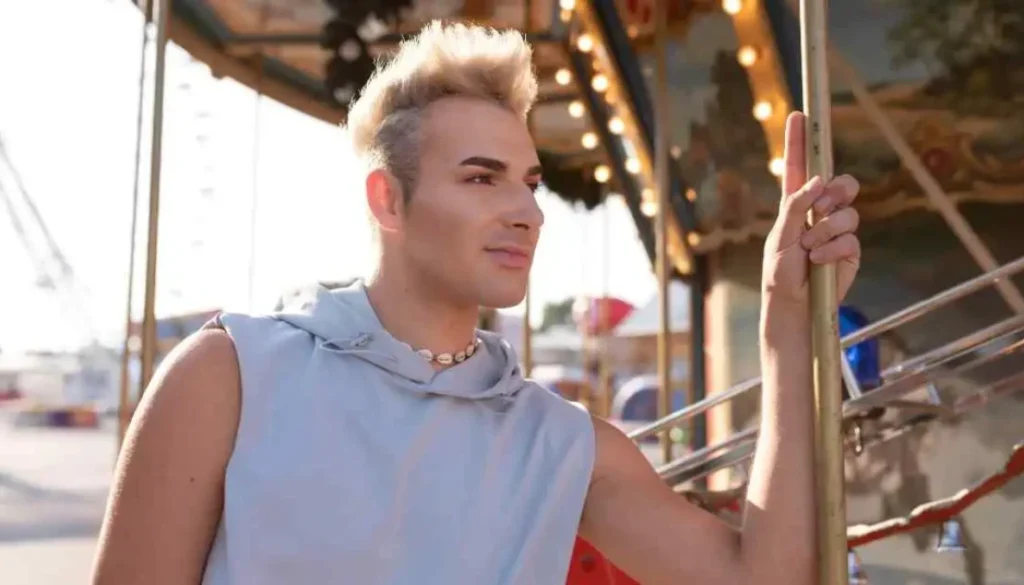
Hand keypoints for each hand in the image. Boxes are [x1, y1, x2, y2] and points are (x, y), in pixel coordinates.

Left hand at [762, 112, 860, 306]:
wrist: (794, 306)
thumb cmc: (779, 274)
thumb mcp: (780, 238)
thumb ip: (795, 208)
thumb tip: (817, 181)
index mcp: (795, 206)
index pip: (799, 168)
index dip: (799, 142)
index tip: (798, 114)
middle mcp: (818, 213)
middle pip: (841, 183)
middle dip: (837, 190)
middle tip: (822, 205)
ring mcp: (837, 231)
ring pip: (848, 211)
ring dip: (826, 228)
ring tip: (810, 247)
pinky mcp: (850, 249)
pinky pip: (850, 237)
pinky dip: (833, 248)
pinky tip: (819, 262)